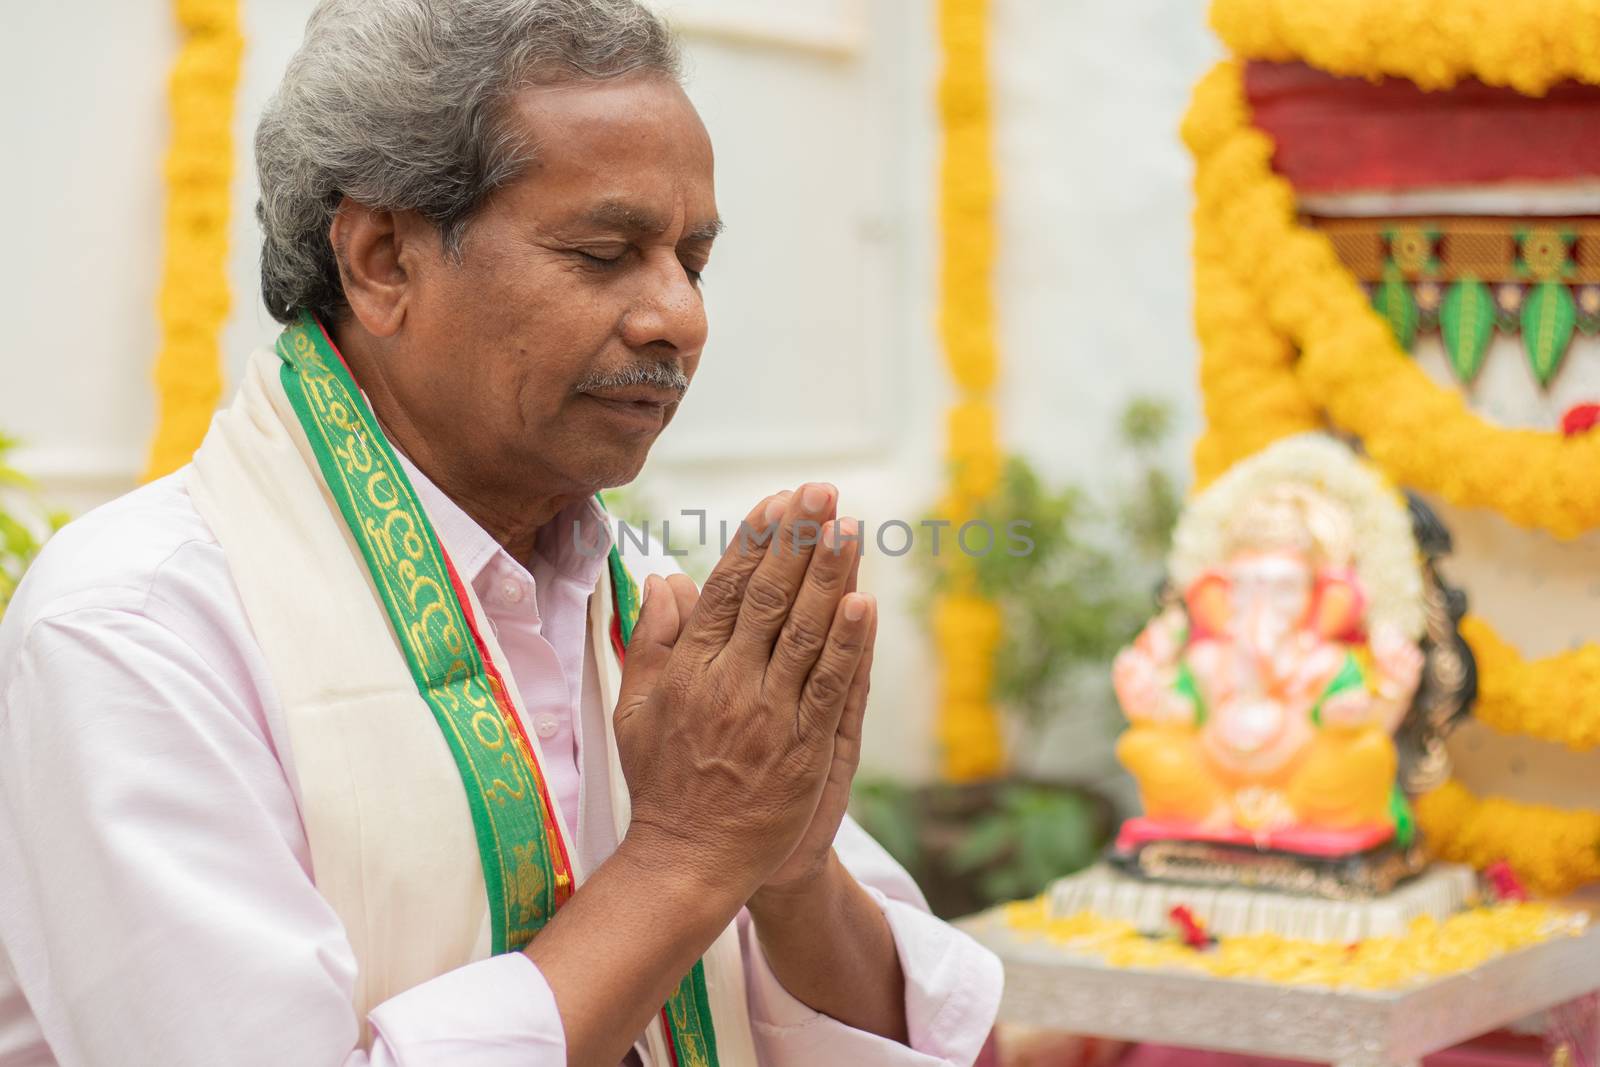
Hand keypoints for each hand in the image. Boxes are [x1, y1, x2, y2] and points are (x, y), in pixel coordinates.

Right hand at [613, 485, 875, 901]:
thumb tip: (665, 578)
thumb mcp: (636, 706)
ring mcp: (769, 715)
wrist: (688, 858)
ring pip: (805, 632)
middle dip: (797, 538)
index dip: (755, 541)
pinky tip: (864, 603)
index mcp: (690, 668)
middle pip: (769, 597)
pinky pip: (830, 687)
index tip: (777, 499)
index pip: (727, 589)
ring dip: (829, 576)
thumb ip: (651, 639)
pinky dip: (848, 645)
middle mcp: (729, 682)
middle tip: (821, 489)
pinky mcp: (804, 749)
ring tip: (849, 526)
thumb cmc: (662, 780)